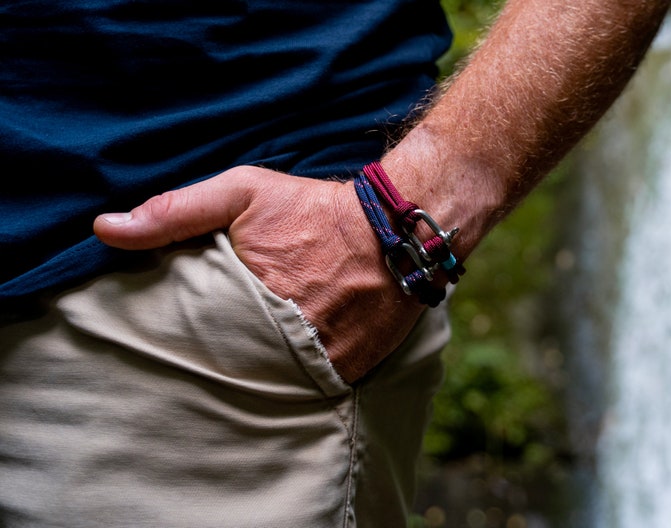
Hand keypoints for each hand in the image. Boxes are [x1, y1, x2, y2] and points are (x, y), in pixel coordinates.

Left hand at [93, 165, 425, 382]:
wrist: (395, 230)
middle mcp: (282, 336)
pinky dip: (296, 380)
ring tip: (245, 364)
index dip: (181, 341)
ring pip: (269, 384)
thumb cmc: (313, 209)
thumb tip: (103, 229)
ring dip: (257, 375)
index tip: (174, 337)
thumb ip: (174, 211)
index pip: (191, 339)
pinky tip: (287, 363)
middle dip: (217, 363)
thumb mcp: (241, 194)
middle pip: (228, 368)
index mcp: (246, 297)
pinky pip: (310, 388)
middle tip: (209, 356)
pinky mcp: (348, 371)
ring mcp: (319, 359)